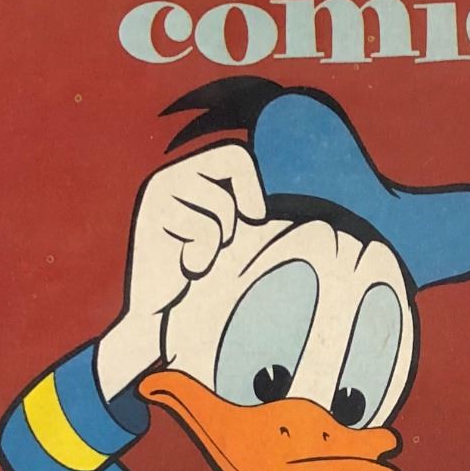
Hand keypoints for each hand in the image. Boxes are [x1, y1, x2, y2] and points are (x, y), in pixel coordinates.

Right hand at [97, 145, 267, 393]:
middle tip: (220, 242)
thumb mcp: (230, 239)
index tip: (252, 221)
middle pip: (231, 161)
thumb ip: (247, 215)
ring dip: (219, 239)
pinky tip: (185, 267)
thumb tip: (317, 223)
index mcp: (189, 176)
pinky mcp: (151, 216)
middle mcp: (171, 176)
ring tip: (197, 258)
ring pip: (222, 204)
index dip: (252, 188)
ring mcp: (158, 192)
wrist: (160, 314)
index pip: (236, 156)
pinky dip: (202, 255)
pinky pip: (204, 230)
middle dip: (236, 210)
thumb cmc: (202, 278)